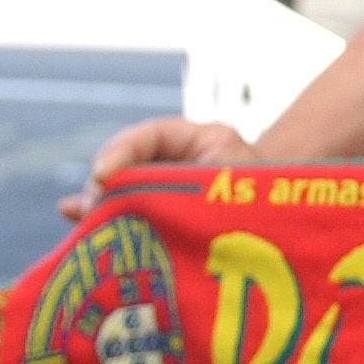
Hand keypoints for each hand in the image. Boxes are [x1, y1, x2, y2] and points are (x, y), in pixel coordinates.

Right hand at [66, 116, 253, 219]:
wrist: (293, 228)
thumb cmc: (267, 204)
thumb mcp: (229, 191)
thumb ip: (186, 189)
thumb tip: (129, 194)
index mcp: (200, 139)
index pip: (151, 136)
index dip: (122, 152)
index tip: (103, 176)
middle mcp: (177, 158)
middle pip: (127, 164)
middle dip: (106, 186)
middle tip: (93, 209)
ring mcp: (164, 184)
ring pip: (120, 188)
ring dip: (100, 204)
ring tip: (84, 219)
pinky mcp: (158, 211)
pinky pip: (123, 208)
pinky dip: (101, 213)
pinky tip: (71, 215)